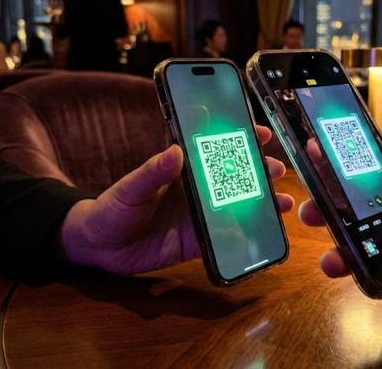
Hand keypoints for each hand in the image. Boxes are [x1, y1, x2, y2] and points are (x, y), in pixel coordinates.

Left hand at [59, 126, 293, 274]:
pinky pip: (226, 238)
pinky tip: (264, 231)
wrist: (98, 248)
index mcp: (181, 169)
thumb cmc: (110, 208)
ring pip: (237, 206)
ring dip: (261, 202)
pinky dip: (246, 235)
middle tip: (277, 169)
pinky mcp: (197, 242)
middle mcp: (195, 189)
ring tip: (283, 202)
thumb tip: (175, 151)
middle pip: (234, 176)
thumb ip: (151, 172)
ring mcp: (199, 216)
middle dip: (259, 170)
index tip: (261, 132)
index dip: (239, 138)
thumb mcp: (129, 188)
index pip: (214, 148)